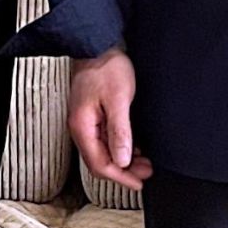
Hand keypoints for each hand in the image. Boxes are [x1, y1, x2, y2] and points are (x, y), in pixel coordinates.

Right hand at [68, 49, 151, 190]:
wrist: (98, 44)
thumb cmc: (106, 67)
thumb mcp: (118, 100)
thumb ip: (119, 131)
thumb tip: (122, 160)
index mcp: (83, 127)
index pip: (99, 164)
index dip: (120, 177)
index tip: (138, 182)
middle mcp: (81, 127)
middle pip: (100, 161)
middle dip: (124, 170)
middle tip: (146, 172)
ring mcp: (86, 121)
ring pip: (103, 151)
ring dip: (123, 159)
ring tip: (144, 162)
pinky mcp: (93, 114)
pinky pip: (104, 139)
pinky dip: (120, 146)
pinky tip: (133, 146)